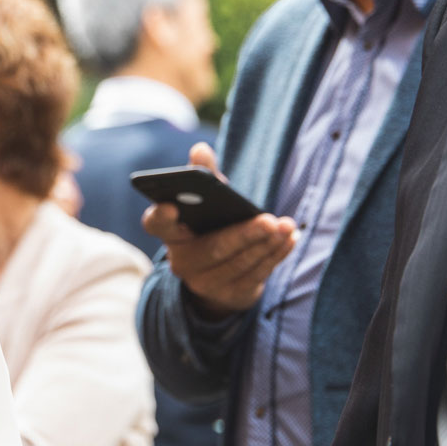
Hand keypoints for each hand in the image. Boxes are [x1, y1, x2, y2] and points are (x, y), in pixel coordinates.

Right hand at [143, 143, 296, 313]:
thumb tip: (200, 149)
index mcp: (171, 232)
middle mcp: (182, 262)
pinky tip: (290, 239)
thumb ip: (204, 175)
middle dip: (243, 234)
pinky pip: (256, 276)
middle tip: (269, 220)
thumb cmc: (213, 225)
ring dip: (266, 244)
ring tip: (287, 226)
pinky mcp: (231, 296)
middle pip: (213, 248)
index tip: (171, 206)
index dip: (161, 216)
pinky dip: (275, 256)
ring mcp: (205, 283)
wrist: (223, 274)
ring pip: (239, 263)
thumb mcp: (208, 200)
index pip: (156, 224)